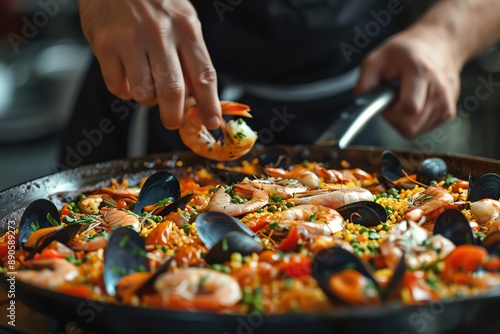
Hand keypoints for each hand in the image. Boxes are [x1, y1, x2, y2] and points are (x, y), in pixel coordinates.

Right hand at [78, 0, 220, 129]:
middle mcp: (160, 34)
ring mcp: (130, 39)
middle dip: (174, 116)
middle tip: (173, 121)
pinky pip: (117, 87)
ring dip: (148, 100)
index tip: (212, 122)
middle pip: (173, 91)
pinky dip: (125, 92)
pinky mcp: (105, 45)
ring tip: (148, 87)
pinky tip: (128, 78)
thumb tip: (197, 96)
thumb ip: (190, 54)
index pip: (204, 76)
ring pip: (144, 94)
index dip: (209, 105)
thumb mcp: (182, 18)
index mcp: (186, 28)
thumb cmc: (153, 0)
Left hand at [354, 25, 461, 138]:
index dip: (390, 110)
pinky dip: (413, 121)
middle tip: (392, 98)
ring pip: (415, 130)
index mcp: (422, 72)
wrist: (438, 44)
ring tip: (404, 97)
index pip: (408, 108)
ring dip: (403, 119)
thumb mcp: (376, 58)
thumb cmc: (407, 51)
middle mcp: (440, 89)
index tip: (385, 99)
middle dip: (394, 117)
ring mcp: (447, 102)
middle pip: (410, 125)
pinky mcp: (449, 112)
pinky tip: (414, 103)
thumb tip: (360, 103)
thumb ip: (364, 82)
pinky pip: (423, 129)